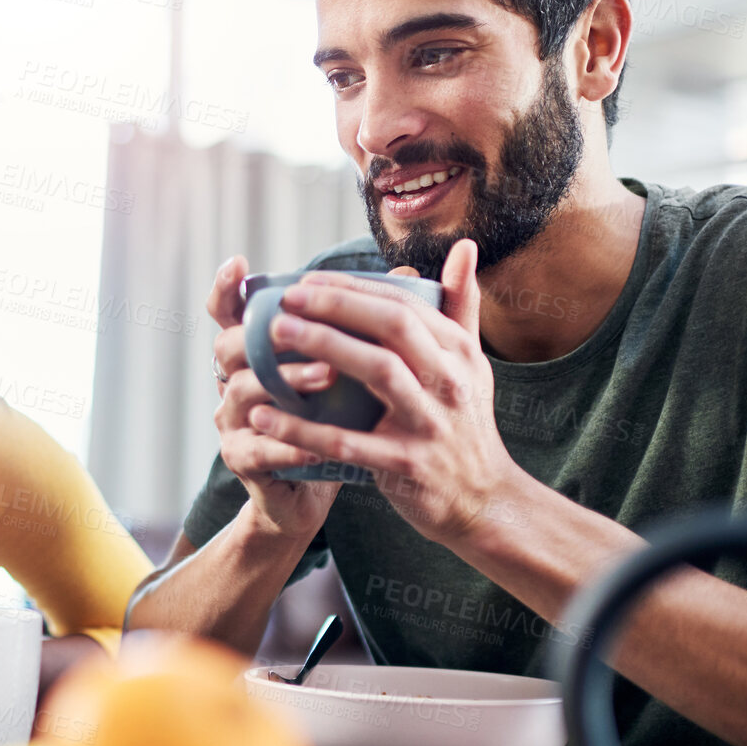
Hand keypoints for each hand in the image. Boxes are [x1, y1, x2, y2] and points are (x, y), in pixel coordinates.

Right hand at [208, 255, 342, 538]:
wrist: (316, 488)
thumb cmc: (335, 421)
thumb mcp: (352, 370)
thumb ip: (370, 324)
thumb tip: (413, 276)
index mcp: (257, 352)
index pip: (229, 312)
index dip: (225, 288)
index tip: (238, 263)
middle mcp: (235, 379)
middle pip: (228, 344)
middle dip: (267, 333)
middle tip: (305, 324)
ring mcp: (234, 421)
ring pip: (242, 391)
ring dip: (285, 381)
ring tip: (328, 377)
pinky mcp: (242, 460)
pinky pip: (256, 448)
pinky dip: (286, 443)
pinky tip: (316, 443)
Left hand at [250, 240, 522, 544]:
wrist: (483, 498)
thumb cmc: (464, 422)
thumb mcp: (471, 362)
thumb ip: (461, 305)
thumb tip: (464, 247)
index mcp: (457, 351)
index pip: (403, 305)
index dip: (353, 289)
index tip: (305, 281)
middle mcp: (449, 381)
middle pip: (393, 328)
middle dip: (337, 307)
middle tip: (284, 299)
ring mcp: (430, 423)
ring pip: (378, 373)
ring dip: (324, 348)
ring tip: (274, 336)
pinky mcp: (407, 465)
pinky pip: (350, 443)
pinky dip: (304, 430)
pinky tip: (264, 417)